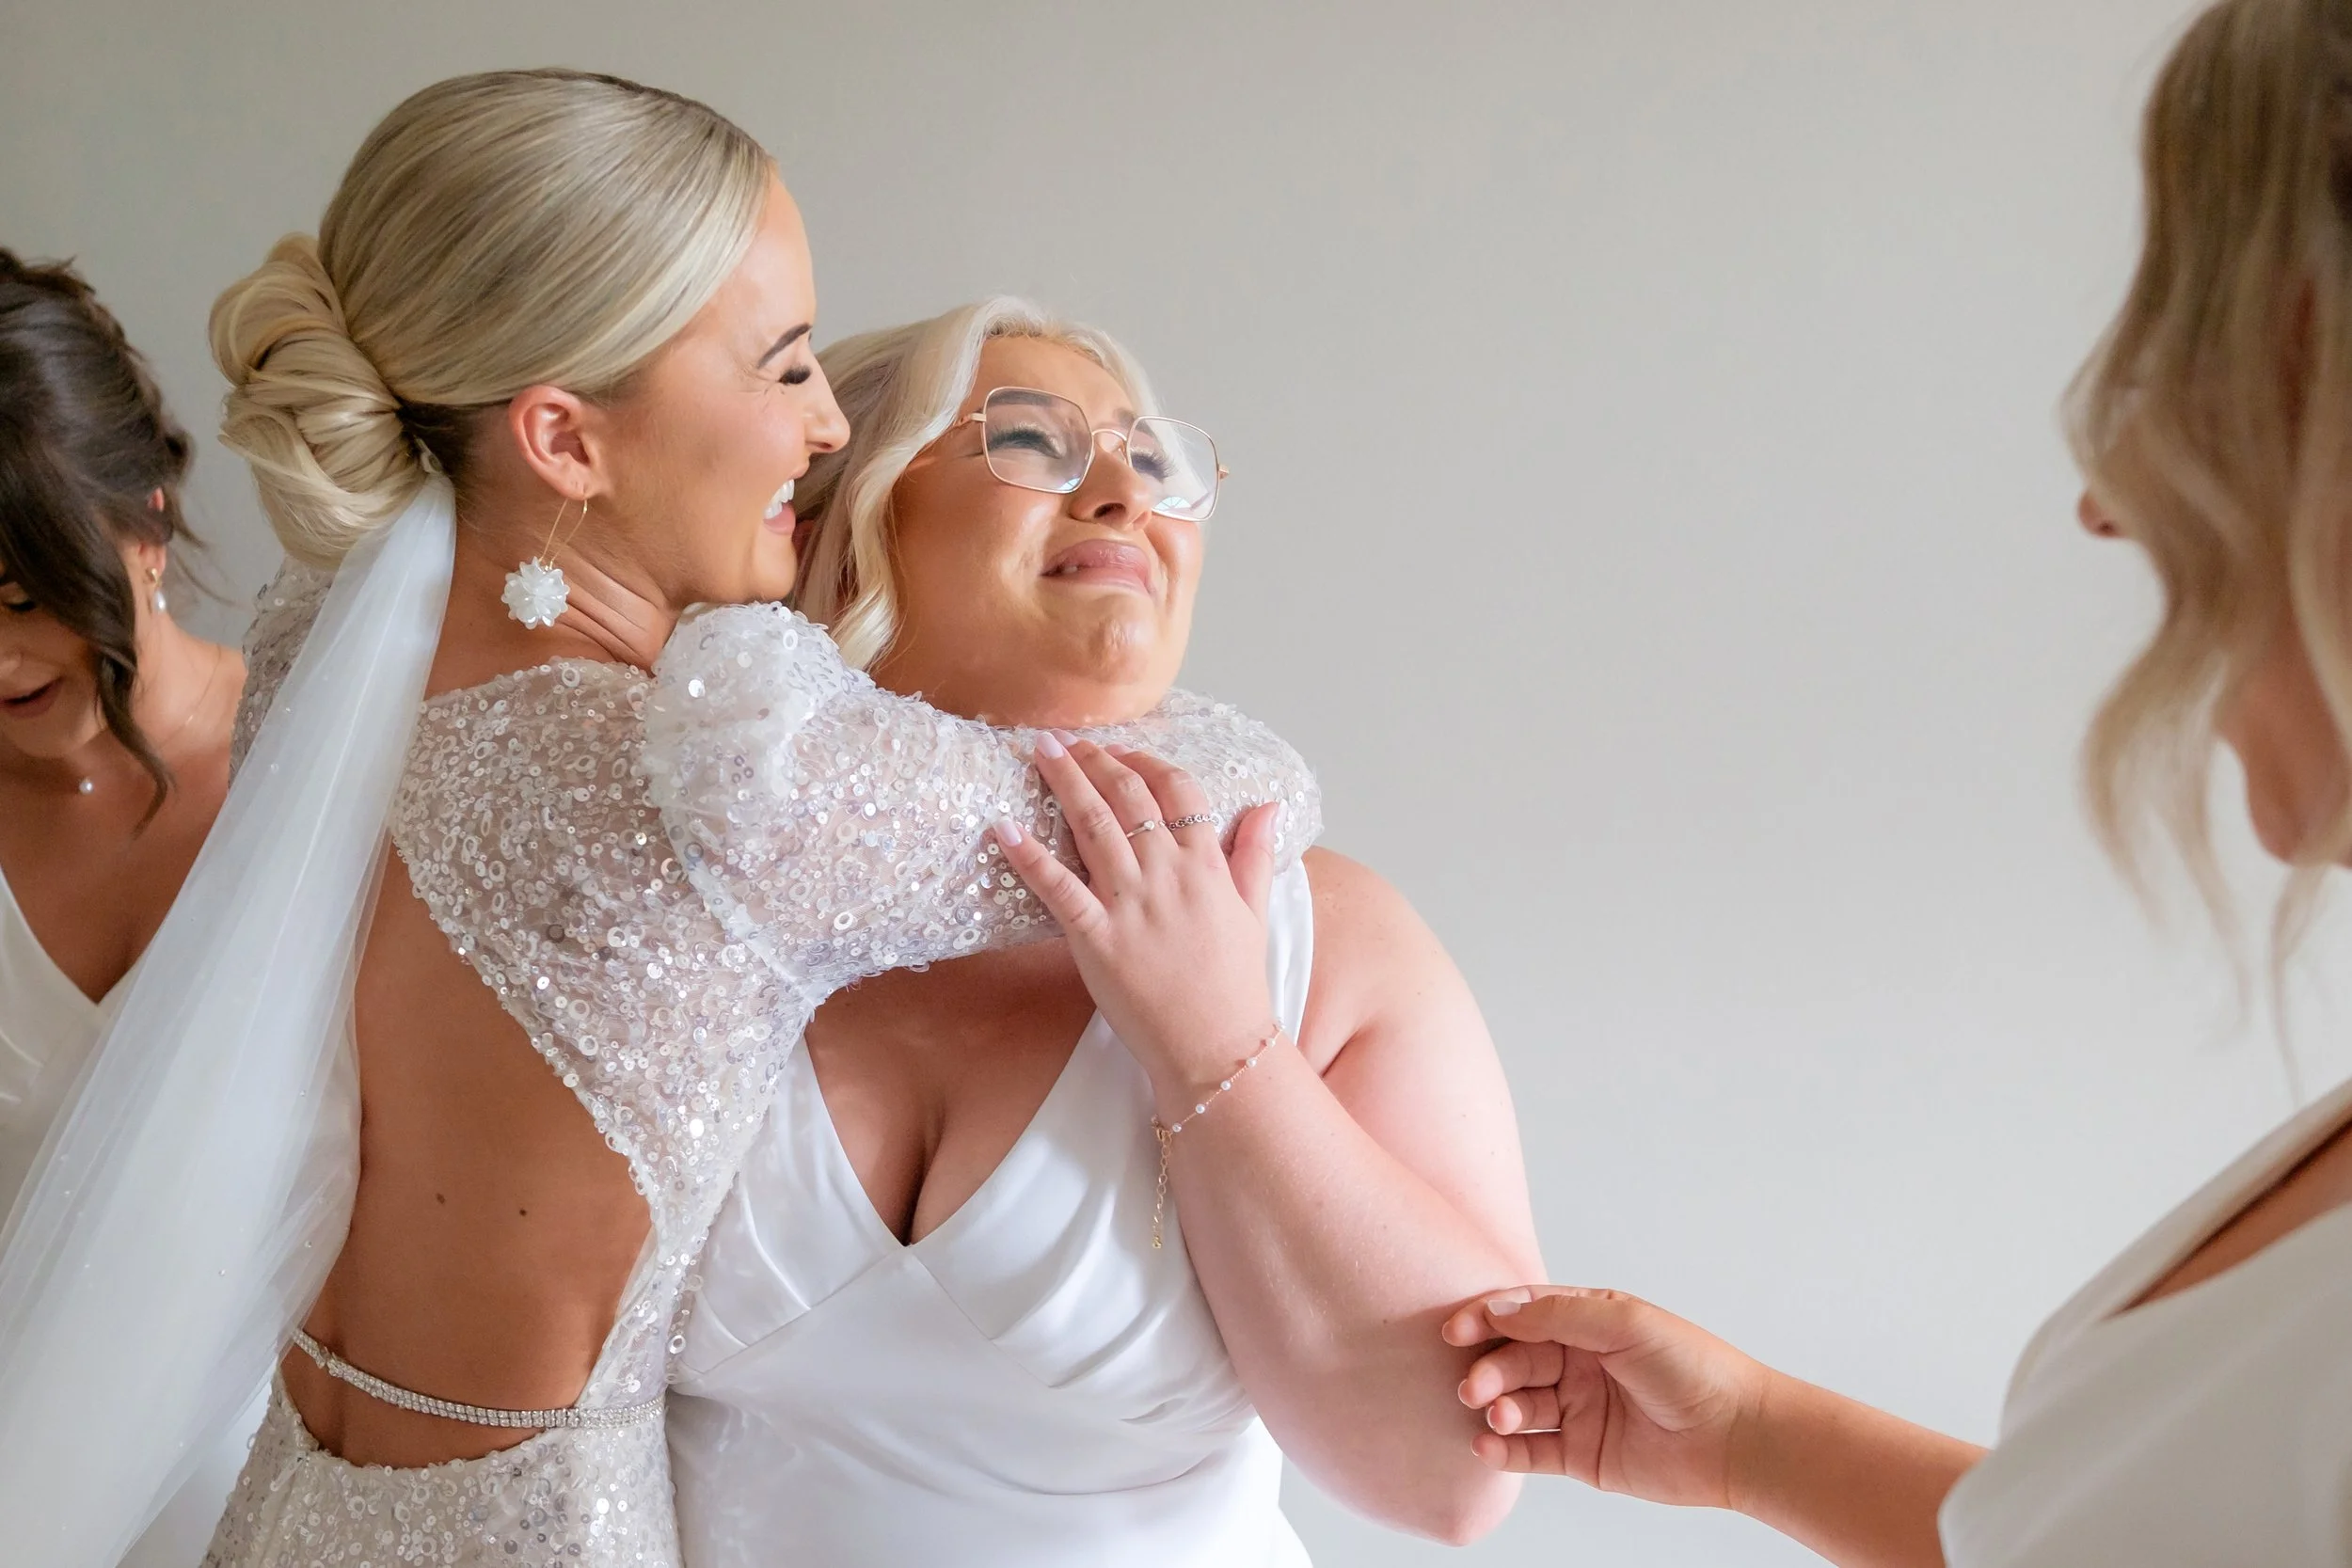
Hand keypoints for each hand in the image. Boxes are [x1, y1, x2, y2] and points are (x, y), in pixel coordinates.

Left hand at [993, 734, 1281, 1113]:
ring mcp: (1131, 905)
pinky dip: (1028, 856)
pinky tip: (1003, 828)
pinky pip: (1057, 888)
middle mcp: (1168, 875)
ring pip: (1092, 826)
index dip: (1144, 761)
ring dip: (1063, 782)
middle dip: (1094, 760)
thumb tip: (1267, 806)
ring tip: (1039, 751)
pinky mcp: (1097, 939)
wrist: (1217, 1048)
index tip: (1119, 749)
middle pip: (1127, 797)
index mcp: (1207, 866)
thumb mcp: (1255, 912)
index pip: (1177, 790)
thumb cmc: (1235, 986)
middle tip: (1064, 740)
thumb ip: (1255, 854)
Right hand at [1442, 1286, 1770, 1509]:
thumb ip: (1560, 1314)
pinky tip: (1487, 1446)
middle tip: (1473, 1386)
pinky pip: (1532, 1451)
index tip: (1455, 1330)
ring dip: (1497, 1409)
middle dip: (1489, 1370)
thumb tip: (1500, 1309)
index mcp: (1590, 1322)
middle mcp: (1579, 1363)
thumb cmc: (1693, 1368)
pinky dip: (1504, 1449)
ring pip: (1518, 1404)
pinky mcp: (1582, 1455)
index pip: (1524, 1313)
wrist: (1737, 1437)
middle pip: (1515, 1360)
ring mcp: (1579, 1409)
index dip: (1486, 1318)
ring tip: (1496, 1416)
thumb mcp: (1625, 1323)